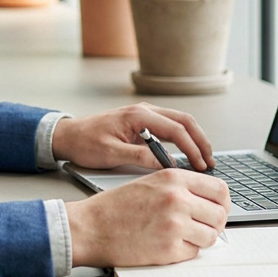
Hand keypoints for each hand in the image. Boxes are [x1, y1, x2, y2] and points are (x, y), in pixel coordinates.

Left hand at [52, 102, 213, 170]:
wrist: (67, 136)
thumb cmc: (85, 143)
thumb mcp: (111, 154)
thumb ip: (139, 157)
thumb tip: (166, 164)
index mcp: (138, 115)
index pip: (176, 129)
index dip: (192, 148)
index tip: (201, 165)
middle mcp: (144, 111)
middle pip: (184, 122)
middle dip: (200, 142)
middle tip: (210, 162)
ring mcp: (144, 116)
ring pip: (179, 123)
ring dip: (193, 140)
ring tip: (203, 160)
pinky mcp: (142, 124)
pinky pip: (169, 129)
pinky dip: (182, 140)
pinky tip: (186, 155)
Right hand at [64, 169, 229, 266]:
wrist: (90, 228)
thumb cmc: (115, 207)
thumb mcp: (150, 182)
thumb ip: (180, 187)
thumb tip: (209, 199)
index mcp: (173, 178)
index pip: (219, 189)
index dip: (222, 202)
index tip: (218, 208)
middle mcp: (177, 199)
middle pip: (220, 214)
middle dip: (214, 222)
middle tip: (202, 226)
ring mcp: (174, 225)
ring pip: (210, 236)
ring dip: (200, 238)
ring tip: (182, 235)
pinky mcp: (168, 250)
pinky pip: (193, 252)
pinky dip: (184, 251)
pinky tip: (167, 244)